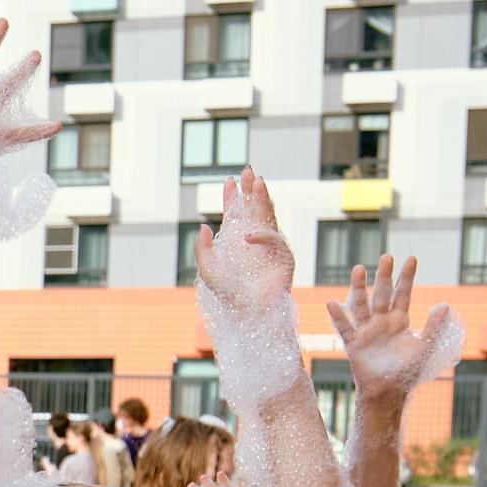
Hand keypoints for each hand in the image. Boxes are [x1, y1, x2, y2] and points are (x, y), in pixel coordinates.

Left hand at [192, 168, 296, 312]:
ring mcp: (270, 247)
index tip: (229, 181)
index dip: (233, 197)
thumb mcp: (208, 271)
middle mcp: (254, 241)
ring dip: (263, 198)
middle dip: (250, 190)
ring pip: (268, 215)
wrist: (250, 314)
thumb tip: (204, 225)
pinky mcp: (284, 256)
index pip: (235, 214)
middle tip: (247, 171)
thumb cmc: (230, 296)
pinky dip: (261, 235)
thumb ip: (203, 250)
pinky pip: (274, 239)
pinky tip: (248, 237)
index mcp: (236, 243)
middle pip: (254, 208)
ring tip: (257, 181)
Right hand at [326, 254, 454, 406]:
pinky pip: (344, 328)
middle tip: (387, 256)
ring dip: (359, 288)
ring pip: (362, 305)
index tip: (410, 258)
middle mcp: (382, 322)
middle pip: (382, 294)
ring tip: (359, 269)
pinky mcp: (354, 344)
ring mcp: (367, 331)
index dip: (407, 277)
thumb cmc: (408, 371)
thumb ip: (434, 326)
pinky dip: (338, 316)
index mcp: (400, 321)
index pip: (403, 293)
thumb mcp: (426, 346)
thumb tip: (446, 304)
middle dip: (384, 275)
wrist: (389, 391)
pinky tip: (332, 303)